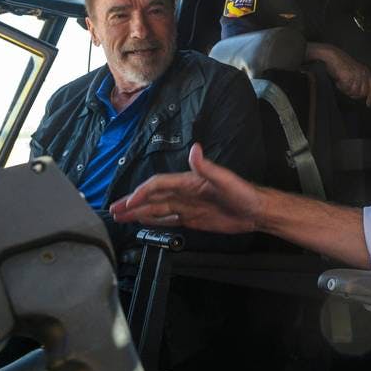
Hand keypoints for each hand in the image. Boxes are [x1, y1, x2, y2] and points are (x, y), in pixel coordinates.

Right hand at [109, 143, 262, 233]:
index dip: (142, 192)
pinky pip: (167, 219)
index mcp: (188, 181)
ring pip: (156, 208)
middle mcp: (184, 192)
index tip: (129, 202)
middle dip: (132, 203)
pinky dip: (152, 220)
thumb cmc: (243, 192)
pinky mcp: (192, 218)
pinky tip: (142, 221)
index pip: (159, 185)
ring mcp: (187, 205)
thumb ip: (207, 166)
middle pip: (152, 197)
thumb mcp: (225, 179)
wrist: (255, 210)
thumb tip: (195, 149)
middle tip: (114, 210)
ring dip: (138, 212)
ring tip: (120, 216)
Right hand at [314, 44, 370, 105]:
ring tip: (341, 82)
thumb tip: (360, 95)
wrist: (332, 55)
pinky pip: (346, 89)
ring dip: (345, 90)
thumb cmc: (340, 64)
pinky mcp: (348, 77)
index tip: (369, 104)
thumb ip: (359, 81)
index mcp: (366, 71)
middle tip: (345, 89)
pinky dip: (341, 87)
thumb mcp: (354, 72)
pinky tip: (338, 80)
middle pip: (362, 93)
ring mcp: (356, 75)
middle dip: (353, 94)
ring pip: (353, 92)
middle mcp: (363, 73)